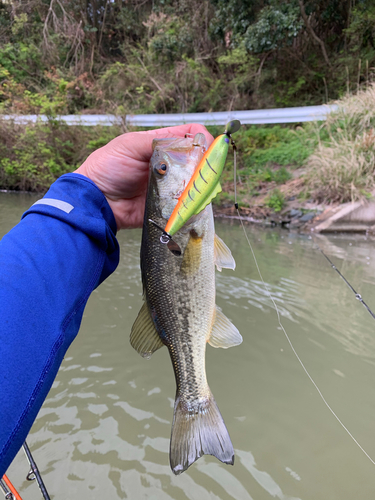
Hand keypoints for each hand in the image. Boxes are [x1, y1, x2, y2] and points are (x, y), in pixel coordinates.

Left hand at [75, 124, 213, 229]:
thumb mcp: (130, 145)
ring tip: (193, 191)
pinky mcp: (169, 206)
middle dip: (205, 166)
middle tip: (200, 175)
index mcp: (161, 144)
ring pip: (197, 184)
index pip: (191, 135)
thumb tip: (189, 142)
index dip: (203, 140)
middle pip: (199, 161)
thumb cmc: (108, 167)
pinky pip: (187, 205)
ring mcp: (171, 186)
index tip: (208, 150)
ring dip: (199, 187)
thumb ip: (158, 141)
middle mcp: (170, 164)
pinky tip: (190, 204)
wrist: (96, 201)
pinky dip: (192, 205)